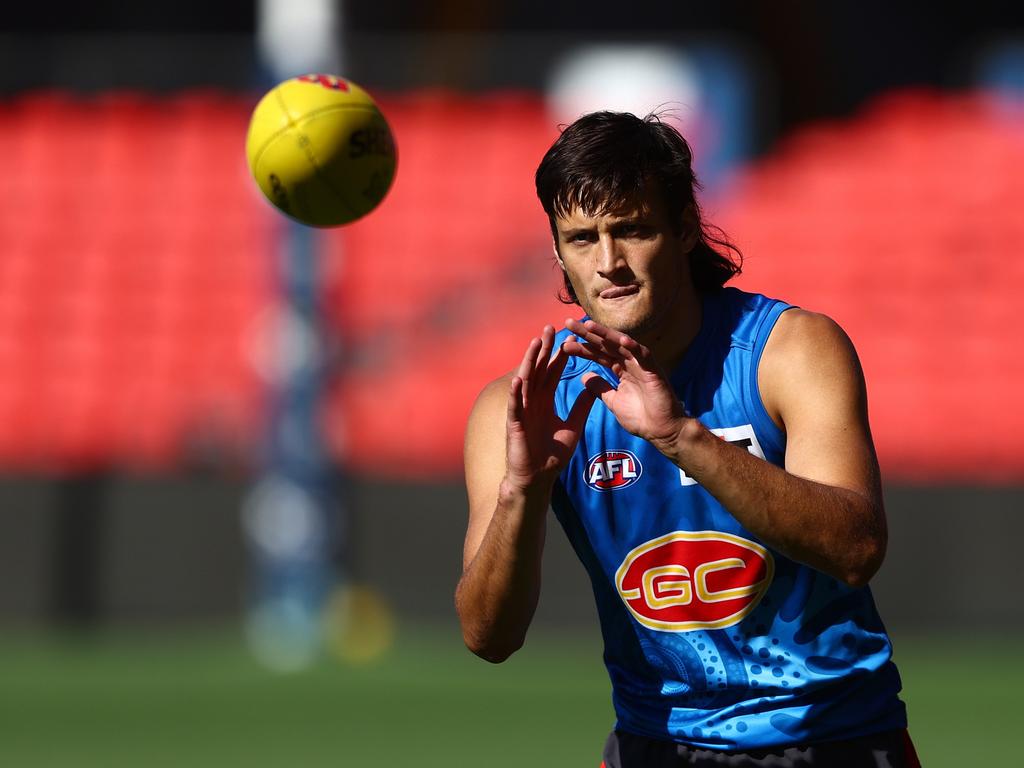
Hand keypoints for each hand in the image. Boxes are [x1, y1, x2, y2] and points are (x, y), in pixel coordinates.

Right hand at [504, 325, 597, 491]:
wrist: (538, 479)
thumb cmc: (551, 456)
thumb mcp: (573, 427)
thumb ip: (581, 407)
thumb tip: (595, 388)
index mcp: (544, 400)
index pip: (552, 372)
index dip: (560, 355)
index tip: (570, 338)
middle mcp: (531, 401)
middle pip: (538, 370)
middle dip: (544, 349)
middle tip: (550, 328)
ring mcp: (521, 411)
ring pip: (525, 381)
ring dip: (529, 362)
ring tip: (535, 343)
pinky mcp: (515, 424)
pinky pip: (515, 405)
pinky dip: (516, 392)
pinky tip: (519, 378)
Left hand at [562, 318, 688, 452]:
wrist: (662, 432)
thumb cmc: (641, 418)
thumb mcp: (613, 401)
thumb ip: (600, 388)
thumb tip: (584, 377)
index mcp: (620, 369)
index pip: (598, 354)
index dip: (581, 348)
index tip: (564, 344)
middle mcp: (630, 363)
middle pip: (606, 344)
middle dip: (588, 334)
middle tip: (569, 323)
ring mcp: (642, 364)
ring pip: (621, 344)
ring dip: (605, 334)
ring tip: (588, 325)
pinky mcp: (654, 370)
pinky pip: (643, 355)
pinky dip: (633, 346)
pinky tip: (621, 339)